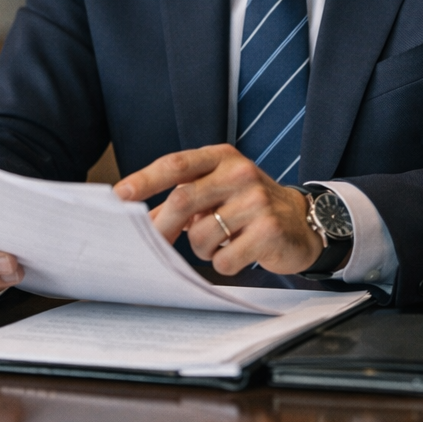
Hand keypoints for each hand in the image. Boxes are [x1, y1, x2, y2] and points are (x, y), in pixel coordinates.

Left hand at [115, 144, 323, 274]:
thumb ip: (183, 198)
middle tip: (152, 245)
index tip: (119, 197)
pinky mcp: (269, 231)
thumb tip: (139, 221)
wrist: (303, 221)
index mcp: (223, 157)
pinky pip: (225, 259)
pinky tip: (239, 253)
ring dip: (202, 250)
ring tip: (220, 244)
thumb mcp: (219, 191)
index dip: (145, 180)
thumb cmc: (250, 206)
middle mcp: (241, 173)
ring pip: (201, 237)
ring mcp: (257, 201)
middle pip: (183, 200)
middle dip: (161, 228)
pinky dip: (223, 263)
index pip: (177, 165)